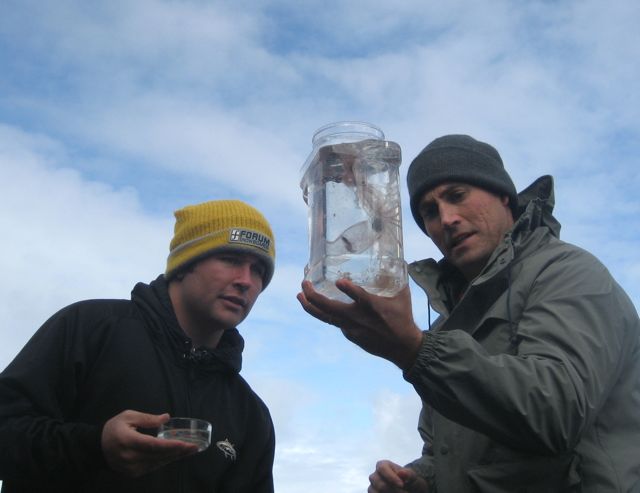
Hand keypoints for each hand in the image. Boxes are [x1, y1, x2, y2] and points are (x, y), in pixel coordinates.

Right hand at [101, 410, 198, 476]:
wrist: (96, 448)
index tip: (185, 444)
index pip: (153, 445)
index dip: (170, 446)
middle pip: (158, 456)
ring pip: (158, 463)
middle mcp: (130, 457)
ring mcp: (132, 468)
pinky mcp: (133, 473)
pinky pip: (153, 467)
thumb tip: (166, 418)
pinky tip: (176, 456)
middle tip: (195, 447)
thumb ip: (148, 418)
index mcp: (128, 441)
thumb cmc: (113, 428)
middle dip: (178, 452)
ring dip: (174, 457)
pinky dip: (165, 461)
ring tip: (190, 451)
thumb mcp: (128, 416)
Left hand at [297, 279, 422, 369]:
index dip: (349, 290)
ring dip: (310, 306)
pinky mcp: (350, 335)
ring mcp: (351, 328)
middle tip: (304, 283)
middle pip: (330, 309)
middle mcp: (359, 318)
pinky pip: (335, 322)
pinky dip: (325, 313)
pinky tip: (319, 305)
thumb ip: (394, 276)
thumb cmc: (403, 317)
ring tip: (300, 296)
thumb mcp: (402, 295)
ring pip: (326, 317)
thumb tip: (395, 256)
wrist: (402, 347)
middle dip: (313, 296)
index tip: (339, 281)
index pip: (360, 298)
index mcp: (374, 307)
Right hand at [368, 460, 428, 491]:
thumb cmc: (409, 481)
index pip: (382, 468)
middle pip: (379, 484)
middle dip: (393, 490)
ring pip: (375, 492)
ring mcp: (373, 487)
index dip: (391, 477)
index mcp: (383, 465)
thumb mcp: (413, 477)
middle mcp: (375, 475)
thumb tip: (401, 472)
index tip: (402, 485)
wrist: (409, 490)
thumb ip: (409, 474)